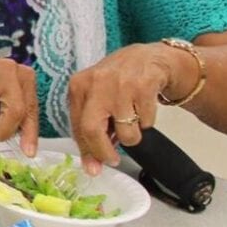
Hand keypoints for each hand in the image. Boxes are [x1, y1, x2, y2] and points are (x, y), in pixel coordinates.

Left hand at [65, 44, 180, 175]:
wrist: (148, 58)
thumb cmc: (117, 82)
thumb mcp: (96, 97)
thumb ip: (92, 125)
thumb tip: (93, 163)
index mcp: (78, 86)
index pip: (77, 126)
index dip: (86, 151)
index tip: (93, 168)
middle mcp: (96, 83)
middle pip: (92, 129)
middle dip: (103, 152)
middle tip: (112, 161)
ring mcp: (120, 84)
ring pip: (125, 132)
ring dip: (131, 136)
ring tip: (132, 121)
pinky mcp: (144, 86)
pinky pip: (146, 122)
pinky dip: (147, 123)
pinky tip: (144, 107)